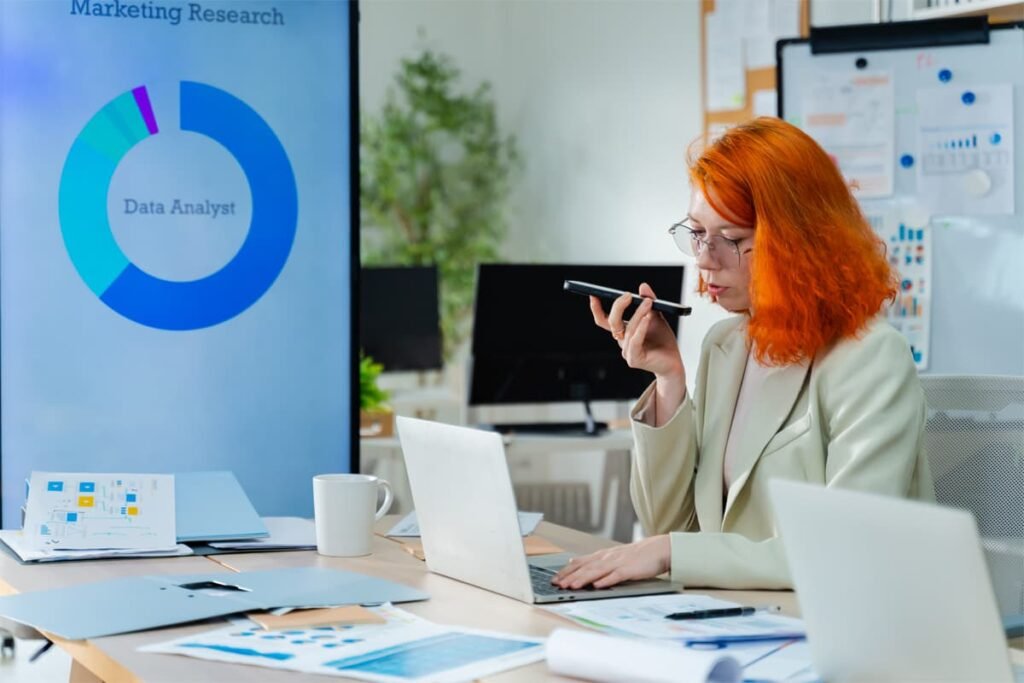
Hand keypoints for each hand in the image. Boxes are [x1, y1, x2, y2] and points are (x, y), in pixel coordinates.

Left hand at [553, 535, 670, 588]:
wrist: (658, 549)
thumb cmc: (636, 555)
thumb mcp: (612, 556)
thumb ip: (595, 560)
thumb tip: (574, 562)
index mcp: (602, 556)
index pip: (579, 562)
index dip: (566, 571)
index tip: (554, 579)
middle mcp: (607, 558)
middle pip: (585, 567)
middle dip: (569, 576)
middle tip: (557, 584)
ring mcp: (618, 563)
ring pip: (596, 571)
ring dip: (583, 579)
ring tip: (571, 586)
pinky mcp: (629, 569)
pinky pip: (616, 576)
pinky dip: (606, 580)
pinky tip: (597, 586)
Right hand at [589, 283, 683, 381]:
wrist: (674, 361)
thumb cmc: (663, 341)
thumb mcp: (656, 316)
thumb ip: (648, 301)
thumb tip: (642, 286)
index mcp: (623, 332)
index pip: (604, 320)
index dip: (597, 309)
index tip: (594, 295)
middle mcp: (622, 341)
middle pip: (612, 323)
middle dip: (618, 307)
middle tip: (628, 295)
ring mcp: (627, 352)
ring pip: (628, 329)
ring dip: (638, 313)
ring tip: (648, 303)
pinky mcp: (634, 360)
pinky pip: (635, 341)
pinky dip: (641, 328)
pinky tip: (647, 318)